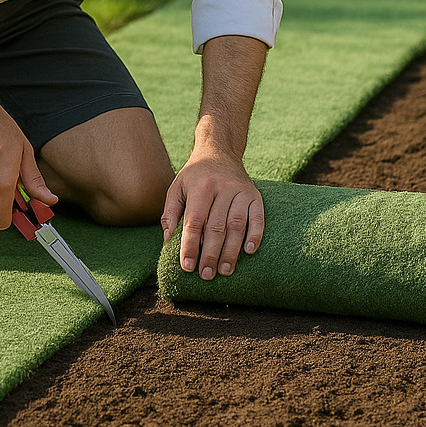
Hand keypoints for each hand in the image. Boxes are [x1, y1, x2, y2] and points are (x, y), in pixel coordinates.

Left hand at [160, 153, 263, 279]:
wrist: (219, 151)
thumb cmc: (194, 176)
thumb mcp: (176, 188)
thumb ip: (171, 214)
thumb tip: (168, 242)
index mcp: (199, 186)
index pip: (194, 222)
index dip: (190, 246)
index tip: (188, 266)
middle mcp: (222, 187)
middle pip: (216, 227)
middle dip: (210, 254)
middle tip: (206, 275)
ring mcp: (241, 191)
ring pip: (237, 225)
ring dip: (231, 251)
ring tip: (225, 271)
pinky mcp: (255, 194)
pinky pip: (258, 217)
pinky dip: (255, 235)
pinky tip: (248, 251)